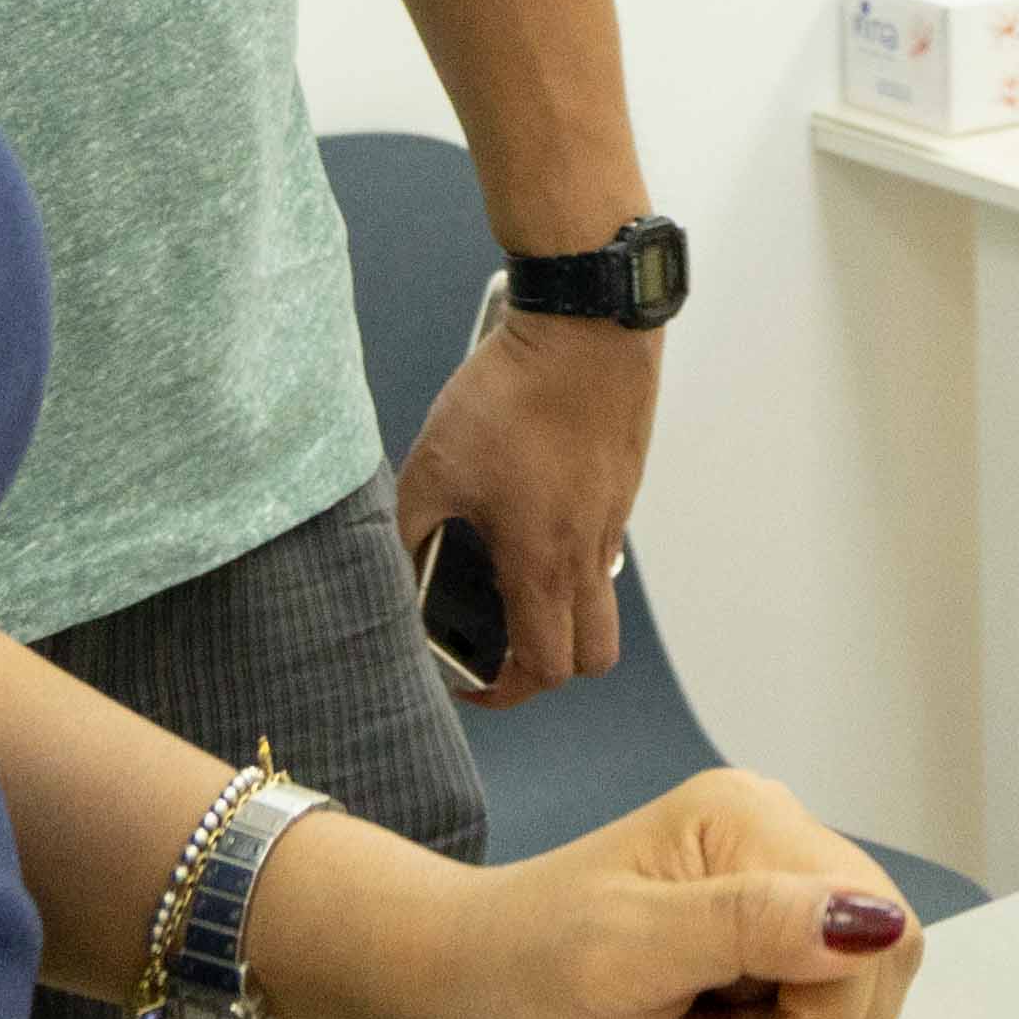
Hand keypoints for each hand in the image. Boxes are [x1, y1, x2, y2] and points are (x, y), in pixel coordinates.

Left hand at [290, 766, 920, 1018]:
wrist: (447, 993)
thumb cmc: (511, 965)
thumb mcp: (628, 953)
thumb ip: (752, 927)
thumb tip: (871, 920)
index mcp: (748, 819)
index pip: (866, 927)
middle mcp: (766, 843)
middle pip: (870, 962)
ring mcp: (757, 896)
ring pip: (842, 998)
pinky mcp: (744, 946)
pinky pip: (801, 1016)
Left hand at [389, 303, 657, 707]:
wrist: (588, 327)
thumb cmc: (516, 394)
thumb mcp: (435, 464)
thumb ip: (409, 529)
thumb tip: (398, 569)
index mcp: (543, 561)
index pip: (542, 667)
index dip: (502, 692)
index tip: (467, 679)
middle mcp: (589, 551)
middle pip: (591, 655)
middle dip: (546, 666)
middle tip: (499, 643)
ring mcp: (612, 518)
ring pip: (599, 598)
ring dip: (559, 606)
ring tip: (506, 570)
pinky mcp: (620, 483)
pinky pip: (602, 544)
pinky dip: (569, 552)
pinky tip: (526, 507)